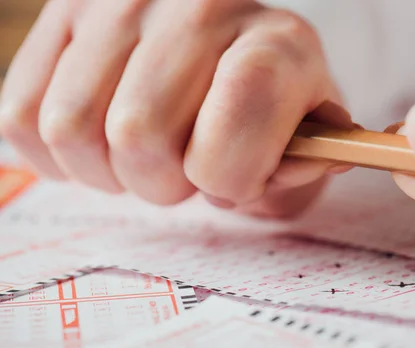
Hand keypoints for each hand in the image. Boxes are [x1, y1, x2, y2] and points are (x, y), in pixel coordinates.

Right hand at [0, 0, 352, 217]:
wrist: (233, 48)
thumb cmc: (269, 107)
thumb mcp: (308, 143)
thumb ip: (299, 172)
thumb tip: (253, 184)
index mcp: (277, 46)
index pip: (228, 140)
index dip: (226, 184)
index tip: (233, 177)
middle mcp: (199, 6)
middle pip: (139, 138)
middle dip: (163, 182)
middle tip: (185, 164)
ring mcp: (122, 2)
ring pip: (72, 128)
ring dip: (109, 169)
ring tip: (147, 151)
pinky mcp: (64, 11)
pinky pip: (23, 115)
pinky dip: (62, 153)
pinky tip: (105, 139)